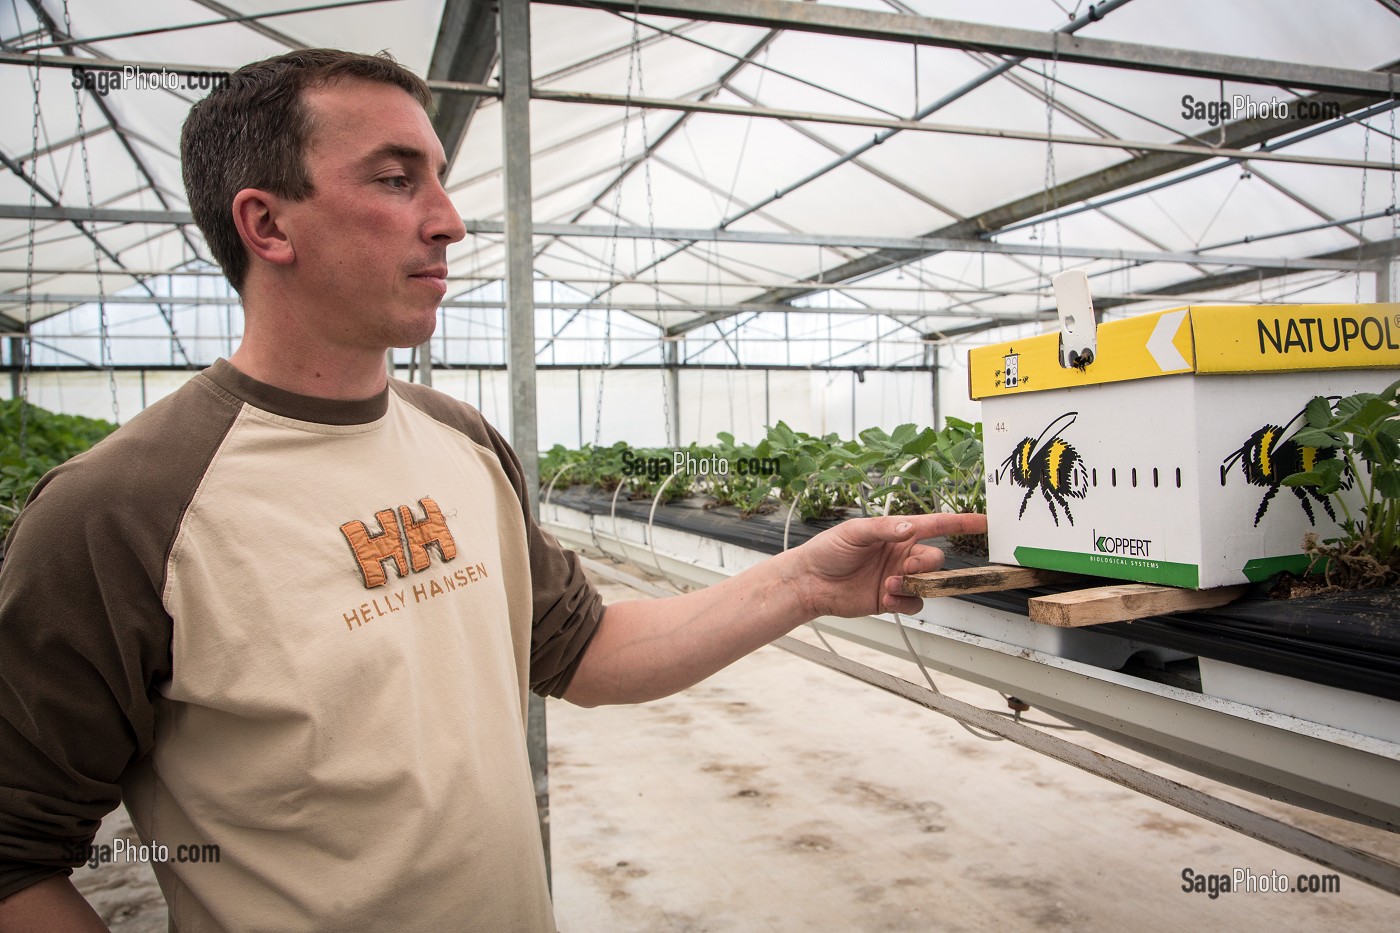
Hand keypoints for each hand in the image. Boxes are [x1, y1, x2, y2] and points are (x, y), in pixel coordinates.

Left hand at [790, 512, 986, 617]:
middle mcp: (901, 554)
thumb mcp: (854, 532)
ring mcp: (898, 577)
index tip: (984, 522)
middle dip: (927, 565)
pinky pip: (915, 603)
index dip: (960, 523)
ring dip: (915, 586)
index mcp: (897, 533)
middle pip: (935, 559)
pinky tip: (886, 598)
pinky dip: (906, 602)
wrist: (810, 582)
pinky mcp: (891, 598)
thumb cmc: (828, 550)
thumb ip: (884, 529)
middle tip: (907, 569)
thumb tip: (910, 528)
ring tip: (889, 586)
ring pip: (928, 583)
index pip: (935, 525)